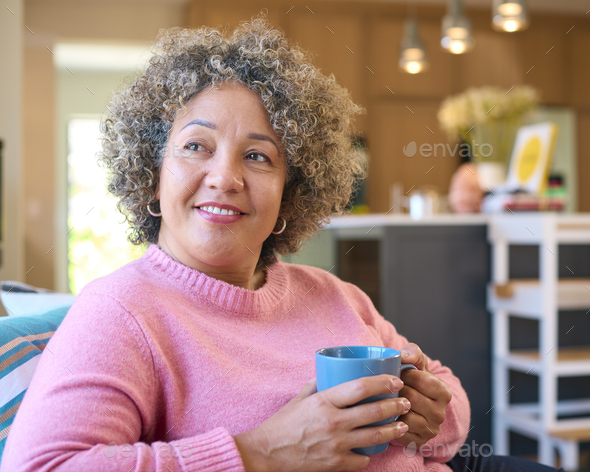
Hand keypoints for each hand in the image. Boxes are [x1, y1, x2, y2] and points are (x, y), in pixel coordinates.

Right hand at [234, 374, 410, 471]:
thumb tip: (329, 374)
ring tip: (401, 425)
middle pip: (373, 411)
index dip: (382, 383)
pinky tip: (372, 449)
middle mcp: (333, 422)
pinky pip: (361, 459)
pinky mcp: (335, 464)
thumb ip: (316, 386)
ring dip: (392, 429)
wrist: (266, 454)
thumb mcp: (299, 399)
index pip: (360, 387)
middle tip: (405, 402)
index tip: (395, 381)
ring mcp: (335, 444)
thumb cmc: (281, 425)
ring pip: (374, 436)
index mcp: (323, 401)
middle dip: (395, 406)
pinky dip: (368, 454)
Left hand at [396, 343, 451, 447]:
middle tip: (390, 386)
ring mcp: (431, 429)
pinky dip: (392, 424)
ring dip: (393, 407)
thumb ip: (413, 353)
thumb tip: (403, 355)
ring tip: (388, 399)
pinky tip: (388, 415)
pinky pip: (401, 433)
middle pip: (411, 399)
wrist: (418, 403)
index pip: (421, 380)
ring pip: (407, 418)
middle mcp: (440, 413)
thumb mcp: (418, 364)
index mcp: (443, 392)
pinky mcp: (419, 441)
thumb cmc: (416, 380)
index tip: (399, 372)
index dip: (405, 374)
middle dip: (397, 390)